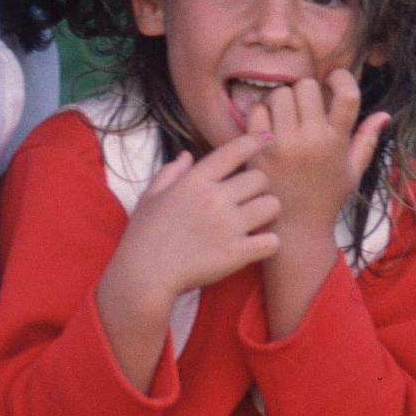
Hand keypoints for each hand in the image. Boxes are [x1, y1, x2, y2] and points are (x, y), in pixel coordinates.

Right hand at [96, 133, 278, 390]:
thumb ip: (170, 173)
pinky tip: (258, 246)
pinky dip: (269, 244)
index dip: (255, 141)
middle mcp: (214, 199)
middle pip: (260, 179)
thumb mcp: (150, 197)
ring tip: (258, 223)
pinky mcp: (236, 254)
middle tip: (251, 201)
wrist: (143, 276)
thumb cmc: (143, 236)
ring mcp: (227, 226)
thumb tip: (186, 155)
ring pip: (272, 206)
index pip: (233, 151)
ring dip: (268, 214)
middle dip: (260, 188)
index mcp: (194, 182)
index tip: (267, 139)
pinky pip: (272, 241)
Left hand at [247, 70, 389, 236]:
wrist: (295, 230)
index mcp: (337, 141)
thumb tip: (384, 114)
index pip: (347, 94)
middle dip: (305, 91)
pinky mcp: (259, 150)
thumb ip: (367, 140)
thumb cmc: (326, 199)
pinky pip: (256, 110)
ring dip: (281, 100)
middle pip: (306, 86)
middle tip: (303, 106)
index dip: (340, 78)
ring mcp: (283, 144)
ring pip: (279, 94)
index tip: (332, 81)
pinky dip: (260, 113)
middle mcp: (311, 140)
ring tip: (284, 117)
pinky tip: (267, 127)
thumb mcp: (353, 172)